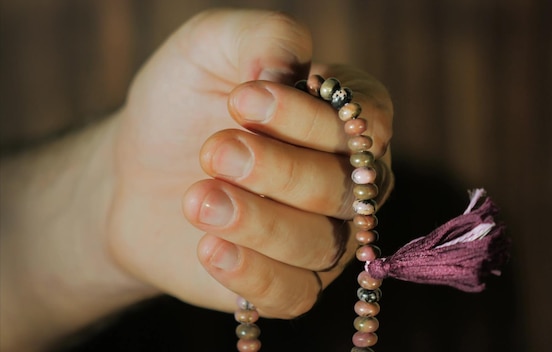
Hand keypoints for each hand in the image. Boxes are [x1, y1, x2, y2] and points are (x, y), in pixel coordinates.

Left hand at [107, 9, 393, 318]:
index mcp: (341, 120)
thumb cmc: (180, 105)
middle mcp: (345, 181)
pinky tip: (210, 247)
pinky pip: (293, 295)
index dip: (312, 119)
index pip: (366, 124)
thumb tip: (291, 70)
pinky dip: (254, 274)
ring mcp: (321, 236)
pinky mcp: (288, 283)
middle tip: (214, 149)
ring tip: (198, 197)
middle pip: (344, 187)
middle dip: (279, 168)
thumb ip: (261, 37)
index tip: (242, 99)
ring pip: (321, 244)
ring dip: (258, 220)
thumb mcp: (209, 47)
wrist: (132, 172)